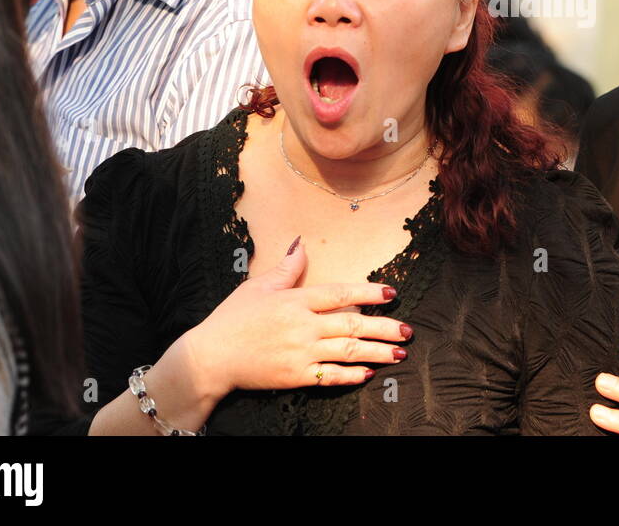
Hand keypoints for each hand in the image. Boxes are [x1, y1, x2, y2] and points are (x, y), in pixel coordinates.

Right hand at [184, 236, 410, 398]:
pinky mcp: (295, 376)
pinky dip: (351, 375)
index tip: (392, 293)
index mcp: (296, 300)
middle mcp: (303, 325)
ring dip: (377, 351)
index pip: (340, 292)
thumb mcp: (259, 286)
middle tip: (408, 330)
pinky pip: (330, 376)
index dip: (368, 292)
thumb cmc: (232, 319)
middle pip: (352, 323)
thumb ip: (287, 267)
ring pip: (348, 350)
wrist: (210, 358)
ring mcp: (300, 352)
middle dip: (384, 327)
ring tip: (399, 353)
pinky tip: (369, 373)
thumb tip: (301, 242)